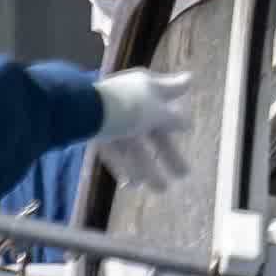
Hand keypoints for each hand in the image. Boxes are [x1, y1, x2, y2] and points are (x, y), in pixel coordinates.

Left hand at [90, 69, 200, 193]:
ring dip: (148, 167)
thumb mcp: (159, 114)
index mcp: (148, 87)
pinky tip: (132, 185)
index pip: (169, 88)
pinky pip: (115, 151)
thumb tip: (188, 122)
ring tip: (161, 189)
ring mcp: (113, 116)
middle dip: (170, 153)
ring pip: (135, 145)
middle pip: (155, 129)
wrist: (85, 112)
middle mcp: (132, 100)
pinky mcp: (97, 132)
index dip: (179, 90)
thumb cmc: (130, 107)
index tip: (191, 86)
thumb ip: (174, 119)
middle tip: (184, 174)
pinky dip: (124, 166)